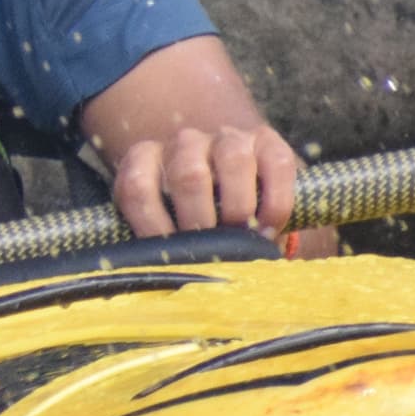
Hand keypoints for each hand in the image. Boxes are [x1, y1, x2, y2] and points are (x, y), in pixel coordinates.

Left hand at [110, 121, 312, 247]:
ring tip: (244, 241)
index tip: (168, 256)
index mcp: (147, 160)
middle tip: (210, 251)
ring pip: (233, 160)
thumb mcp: (168, 225)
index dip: (150, 225)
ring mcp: (226, 137)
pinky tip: (271, 228)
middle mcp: (184, 142)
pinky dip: (276, 203)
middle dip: (200, 221)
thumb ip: (162, 242)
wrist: (240, 192)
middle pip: (188, 174)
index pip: (137, 187)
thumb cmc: (195, 219)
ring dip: (239, 208)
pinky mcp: (267, 140)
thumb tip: (162, 278)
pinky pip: (277, 164)